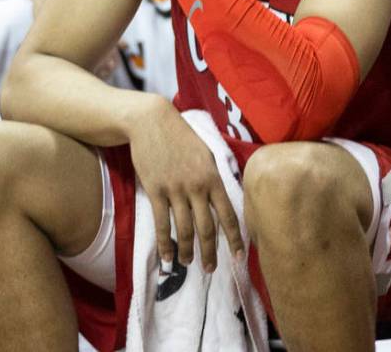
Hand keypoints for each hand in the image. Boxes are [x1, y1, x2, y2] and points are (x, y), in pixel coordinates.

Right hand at [128, 97, 245, 271]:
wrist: (152, 122)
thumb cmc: (180, 136)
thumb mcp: (205, 152)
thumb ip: (214, 176)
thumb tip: (223, 197)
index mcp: (213, 177)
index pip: (228, 214)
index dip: (234, 238)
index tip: (238, 257)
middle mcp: (197, 186)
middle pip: (207, 228)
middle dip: (210, 252)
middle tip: (211, 269)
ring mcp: (176, 189)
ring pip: (185, 229)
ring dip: (187, 251)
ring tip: (188, 264)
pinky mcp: (156, 191)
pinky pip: (163, 224)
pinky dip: (165, 244)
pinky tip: (167, 258)